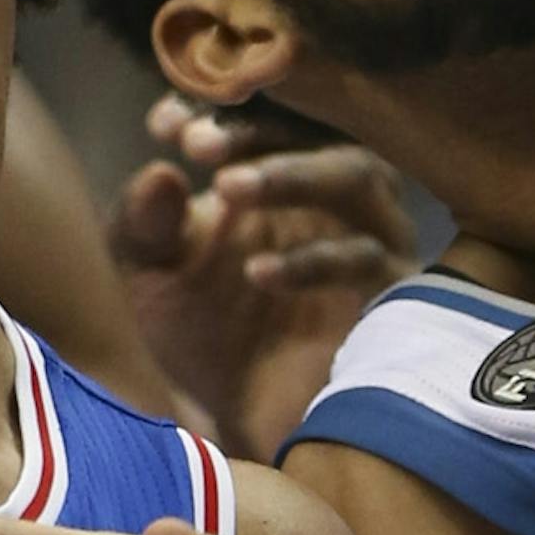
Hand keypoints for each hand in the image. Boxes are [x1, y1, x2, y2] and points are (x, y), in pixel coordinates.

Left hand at [111, 96, 415, 458]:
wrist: (229, 428)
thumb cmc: (187, 333)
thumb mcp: (145, 275)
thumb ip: (142, 225)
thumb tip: (159, 172)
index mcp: (261, 170)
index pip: (254, 112)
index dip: (213, 106)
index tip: (164, 126)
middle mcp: (320, 192)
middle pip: (312, 127)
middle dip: (255, 129)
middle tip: (199, 144)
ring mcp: (364, 236)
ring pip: (355, 174)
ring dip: (291, 173)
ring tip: (226, 190)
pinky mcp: (392, 293)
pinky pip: (368, 258)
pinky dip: (314, 260)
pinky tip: (257, 273)